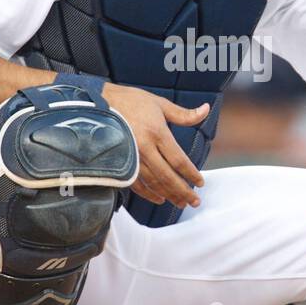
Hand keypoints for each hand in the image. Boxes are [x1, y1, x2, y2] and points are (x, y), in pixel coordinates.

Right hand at [103, 83, 208, 208]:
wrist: (99, 103)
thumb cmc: (131, 101)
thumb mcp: (160, 104)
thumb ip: (184, 114)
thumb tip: (206, 110)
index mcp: (157, 133)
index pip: (179, 160)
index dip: (191, 174)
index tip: (200, 182)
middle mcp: (144, 148)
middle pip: (167, 176)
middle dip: (183, 191)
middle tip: (195, 201)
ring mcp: (131, 157)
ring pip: (153, 183)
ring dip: (168, 195)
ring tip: (181, 202)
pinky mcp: (120, 162)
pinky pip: (136, 184)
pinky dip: (148, 194)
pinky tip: (159, 199)